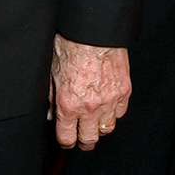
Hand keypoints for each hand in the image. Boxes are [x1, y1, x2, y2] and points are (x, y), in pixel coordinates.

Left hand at [50, 35, 130, 150]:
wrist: (93, 33)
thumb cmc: (70, 47)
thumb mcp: (52, 74)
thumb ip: (51, 98)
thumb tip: (50, 113)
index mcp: (68, 105)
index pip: (67, 138)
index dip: (66, 142)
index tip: (66, 140)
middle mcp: (90, 107)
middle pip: (89, 139)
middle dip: (84, 141)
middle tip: (82, 139)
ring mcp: (109, 101)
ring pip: (107, 129)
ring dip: (100, 128)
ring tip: (95, 124)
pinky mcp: (124, 91)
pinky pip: (120, 113)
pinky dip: (114, 113)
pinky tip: (107, 108)